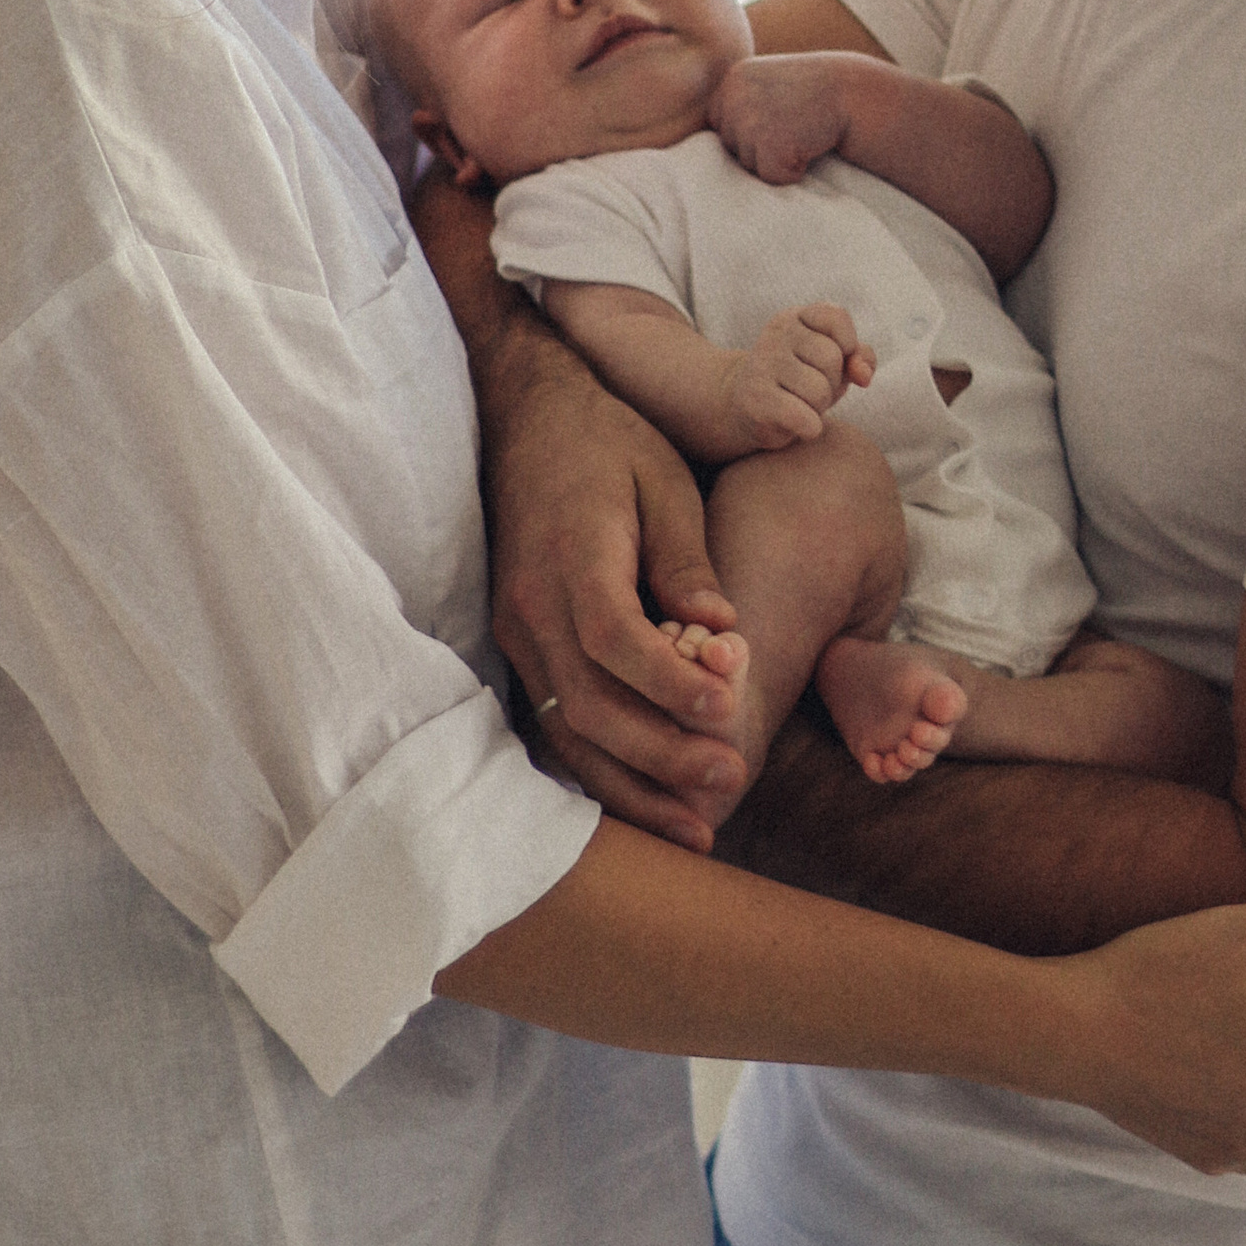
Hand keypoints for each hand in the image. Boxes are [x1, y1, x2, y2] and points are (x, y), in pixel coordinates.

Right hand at [483, 339, 748, 851]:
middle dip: (660, 753)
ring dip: (630, 784)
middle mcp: (531, 604)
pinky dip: (600, 769)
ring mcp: (516, 631)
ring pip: (562, 729)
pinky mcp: (518, 647)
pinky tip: (648, 802)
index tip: (730, 710)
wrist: (528, 419)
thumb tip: (721, 632)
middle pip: (586, 702)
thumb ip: (686, 560)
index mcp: (572, 554)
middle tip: (730, 779)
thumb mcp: (665, 482)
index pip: (613, 638)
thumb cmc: (611, 444)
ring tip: (698, 826)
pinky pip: (552, 722)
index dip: (670, 683)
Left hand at [712, 52, 864, 186]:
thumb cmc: (818, 94)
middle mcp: (735, 96)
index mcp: (733, 78)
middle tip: (796, 125)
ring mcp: (750, 121)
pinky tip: (810, 146)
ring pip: (749, 165)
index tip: (781, 117)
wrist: (857, 94)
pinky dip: (792, 172)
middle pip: (731, 146)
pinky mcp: (769, 145)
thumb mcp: (770, 83)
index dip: (750, 129)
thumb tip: (713, 139)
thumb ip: (742, 102)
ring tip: (803, 133)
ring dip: (777, 159)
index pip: (720, 123)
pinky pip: (770, 177)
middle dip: (761, 146)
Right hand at [721, 305, 873, 449]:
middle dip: (831, 382)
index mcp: (794, 318)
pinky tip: (797, 425)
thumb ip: (860, 358)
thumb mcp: (834, 364)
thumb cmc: (799, 382)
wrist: (745, 409)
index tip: (834, 360)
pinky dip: (810, 428)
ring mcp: (762, 364)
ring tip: (800, 405)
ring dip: (819, 407)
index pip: (837, 318)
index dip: (847, 344)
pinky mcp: (756, 399)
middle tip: (810, 390)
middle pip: (832, 359)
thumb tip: (863, 375)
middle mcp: (775, 334)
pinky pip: (805, 418)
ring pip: (820, 391)